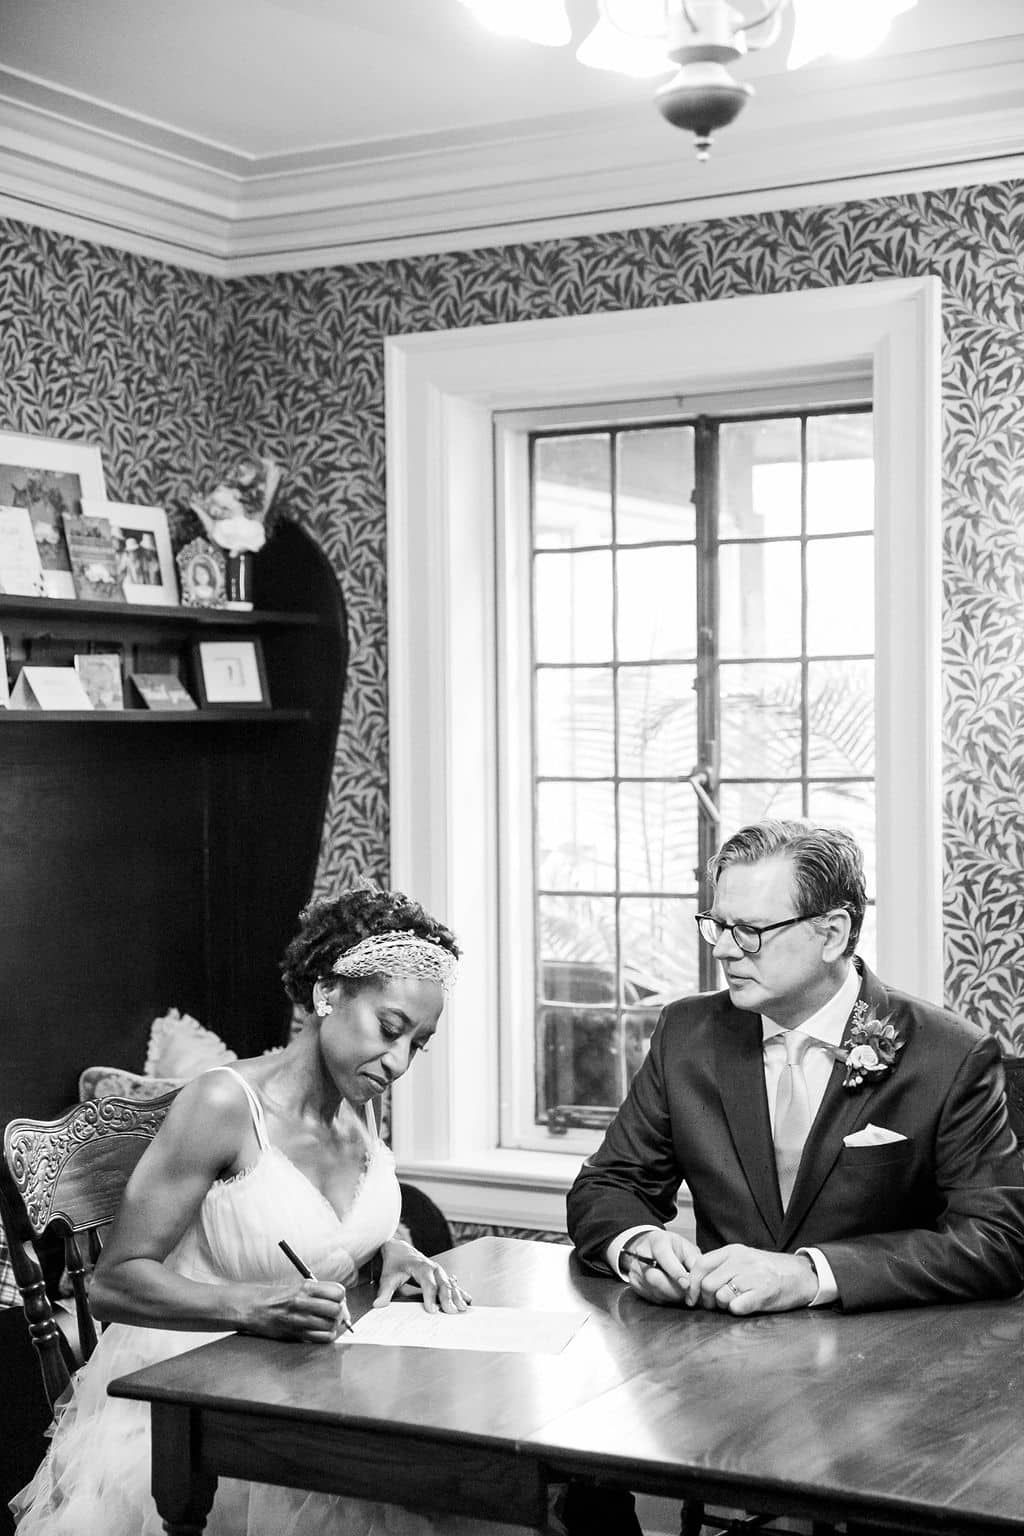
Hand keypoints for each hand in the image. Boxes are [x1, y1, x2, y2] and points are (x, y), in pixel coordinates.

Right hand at [246, 1278, 350, 1342]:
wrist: (255, 1307)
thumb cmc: (278, 1297)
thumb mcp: (299, 1286)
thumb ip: (320, 1292)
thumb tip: (342, 1303)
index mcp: (306, 1287)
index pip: (338, 1292)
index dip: (341, 1297)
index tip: (339, 1300)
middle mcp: (303, 1302)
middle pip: (336, 1309)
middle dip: (340, 1313)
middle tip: (336, 1314)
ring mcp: (299, 1319)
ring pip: (330, 1325)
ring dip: (333, 1325)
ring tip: (328, 1323)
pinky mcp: (296, 1334)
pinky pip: (321, 1338)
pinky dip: (326, 1336)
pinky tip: (322, 1332)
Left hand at [373, 1238, 471, 1312]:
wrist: (398, 1249)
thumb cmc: (394, 1263)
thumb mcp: (387, 1277)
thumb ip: (384, 1292)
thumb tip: (378, 1305)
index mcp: (420, 1266)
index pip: (427, 1282)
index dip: (430, 1296)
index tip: (432, 1310)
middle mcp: (432, 1267)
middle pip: (442, 1282)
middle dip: (448, 1297)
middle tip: (450, 1312)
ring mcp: (438, 1271)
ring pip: (449, 1283)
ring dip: (457, 1295)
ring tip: (462, 1308)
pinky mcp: (440, 1275)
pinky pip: (452, 1283)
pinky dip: (460, 1291)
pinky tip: (467, 1300)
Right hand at [620, 1232, 701, 1306]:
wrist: (652, 1247)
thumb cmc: (672, 1248)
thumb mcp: (687, 1248)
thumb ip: (695, 1262)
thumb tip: (701, 1280)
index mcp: (656, 1241)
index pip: (664, 1258)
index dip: (676, 1273)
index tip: (687, 1284)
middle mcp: (642, 1255)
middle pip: (655, 1278)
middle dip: (675, 1290)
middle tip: (688, 1293)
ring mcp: (636, 1270)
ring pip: (654, 1291)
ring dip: (672, 1296)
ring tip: (682, 1292)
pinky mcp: (634, 1283)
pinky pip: (651, 1298)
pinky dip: (665, 1298)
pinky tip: (671, 1292)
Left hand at [682, 1244, 817, 1313]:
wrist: (801, 1275)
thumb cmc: (769, 1270)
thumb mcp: (743, 1259)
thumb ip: (721, 1266)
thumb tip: (695, 1281)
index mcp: (733, 1251)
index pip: (700, 1264)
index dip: (692, 1284)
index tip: (692, 1297)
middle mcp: (741, 1261)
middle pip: (707, 1284)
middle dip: (706, 1300)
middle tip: (713, 1306)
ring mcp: (753, 1276)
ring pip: (720, 1296)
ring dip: (721, 1306)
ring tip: (731, 1305)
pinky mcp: (764, 1293)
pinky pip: (736, 1306)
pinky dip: (735, 1310)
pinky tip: (743, 1307)